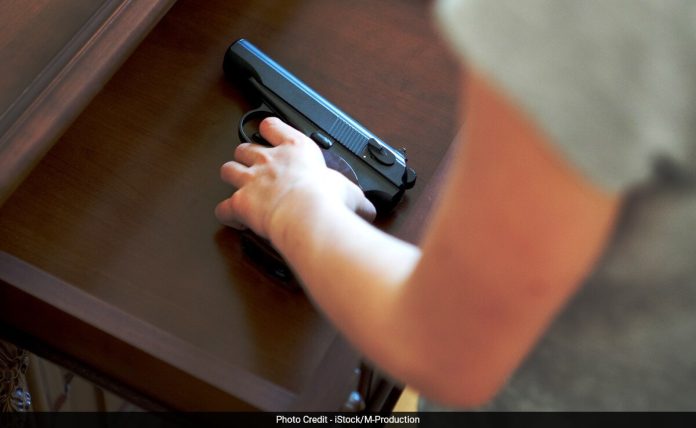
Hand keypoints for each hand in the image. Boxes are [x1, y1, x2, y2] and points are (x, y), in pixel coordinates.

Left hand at [215, 117, 375, 240]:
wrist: (307, 215)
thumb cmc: (327, 199)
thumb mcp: (350, 192)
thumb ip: (357, 198)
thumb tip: (370, 210)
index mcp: (296, 149)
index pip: (273, 126)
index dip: (269, 129)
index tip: (270, 131)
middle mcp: (270, 160)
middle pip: (245, 148)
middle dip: (246, 156)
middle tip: (253, 166)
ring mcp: (251, 180)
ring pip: (228, 170)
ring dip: (231, 177)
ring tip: (237, 186)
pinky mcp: (240, 203)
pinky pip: (223, 207)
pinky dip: (227, 213)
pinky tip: (233, 218)